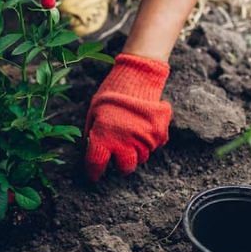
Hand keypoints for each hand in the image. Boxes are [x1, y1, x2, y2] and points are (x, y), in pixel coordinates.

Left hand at [85, 54, 171, 180]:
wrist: (137, 76)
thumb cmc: (111, 94)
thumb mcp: (94, 112)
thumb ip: (92, 133)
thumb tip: (91, 149)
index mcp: (104, 136)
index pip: (97, 164)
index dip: (94, 172)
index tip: (94, 175)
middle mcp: (125, 142)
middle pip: (125, 167)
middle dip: (121, 164)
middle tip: (118, 155)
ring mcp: (144, 139)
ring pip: (142, 157)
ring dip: (136, 151)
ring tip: (131, 134)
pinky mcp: (159, 133)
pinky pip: (155, 146)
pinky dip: (149, 141)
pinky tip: (143, 127)